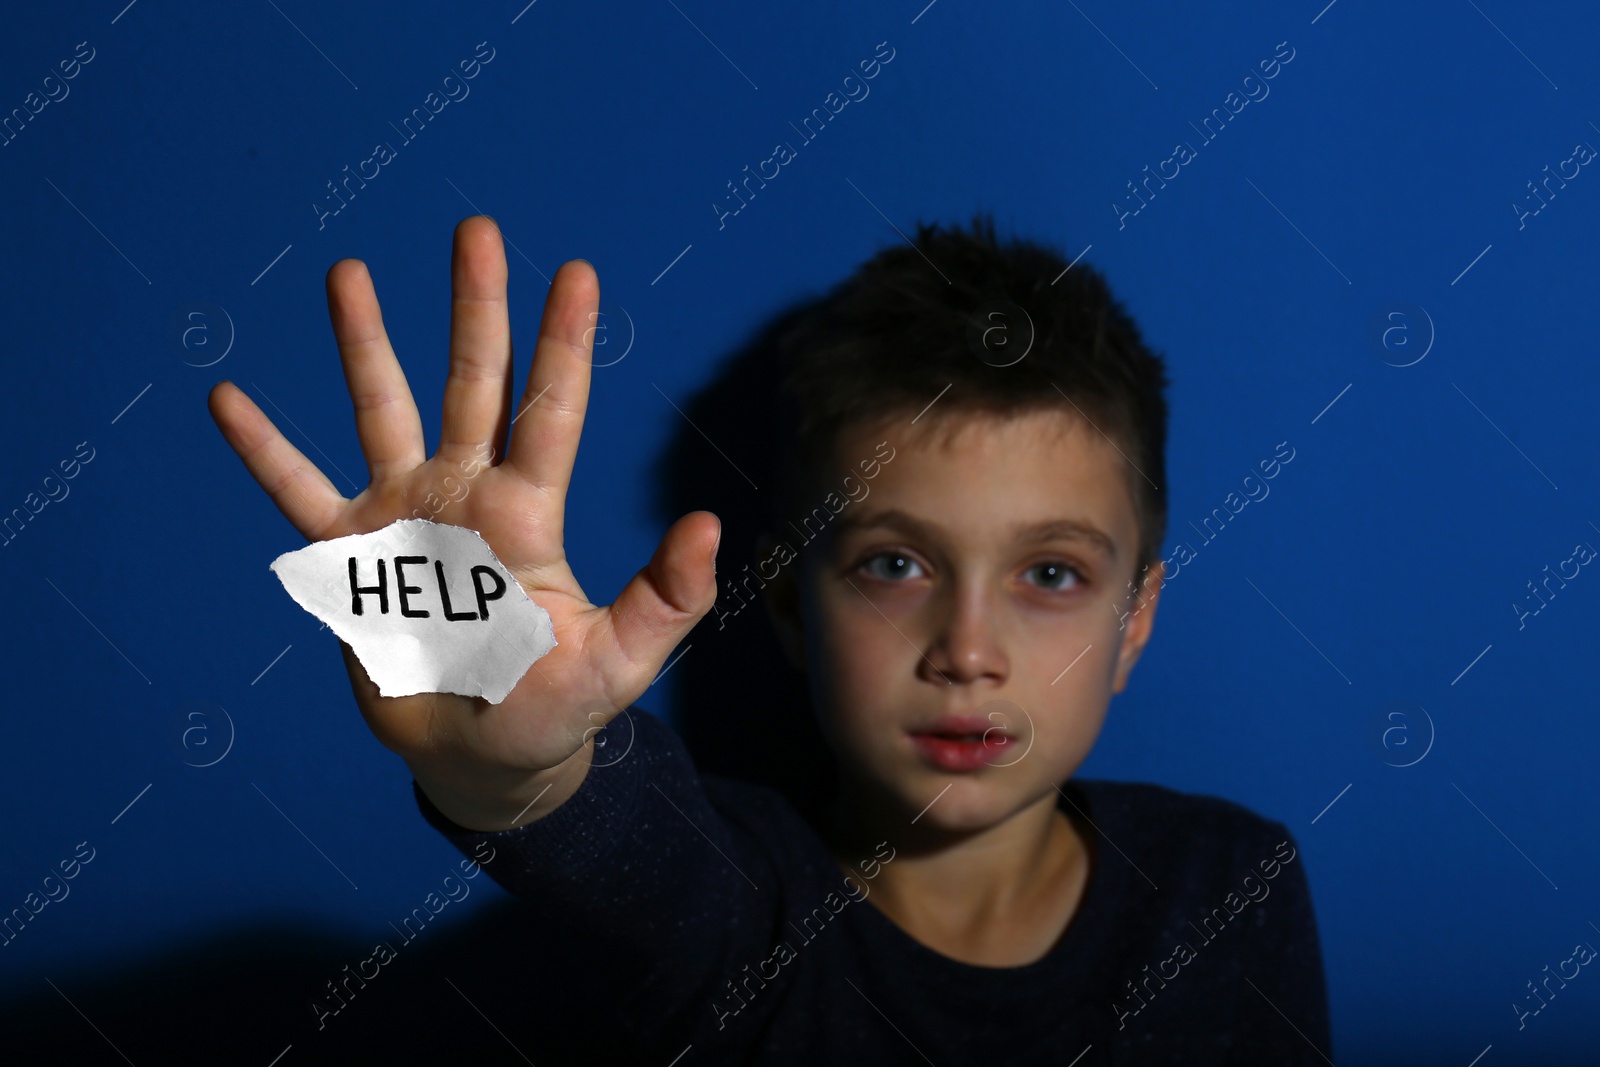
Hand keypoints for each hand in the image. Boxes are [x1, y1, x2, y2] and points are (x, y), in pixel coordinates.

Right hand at [207, 216, 720, 829]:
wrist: (483, 757)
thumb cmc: (556, 710)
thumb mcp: (619, 662)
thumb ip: (664, 598)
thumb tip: (708, 524)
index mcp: (528, 514)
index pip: (550, 410)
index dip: (562, 341)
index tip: (576, 271)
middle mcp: (467, 494)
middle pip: (472, 382)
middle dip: (474, 307)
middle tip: (477, 230)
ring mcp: (406, 518)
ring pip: (383, 411)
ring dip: (365, 343)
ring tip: (348, 271)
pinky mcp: (352, 558)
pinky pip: (297, 495)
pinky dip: (264, 450)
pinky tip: (228, 398)